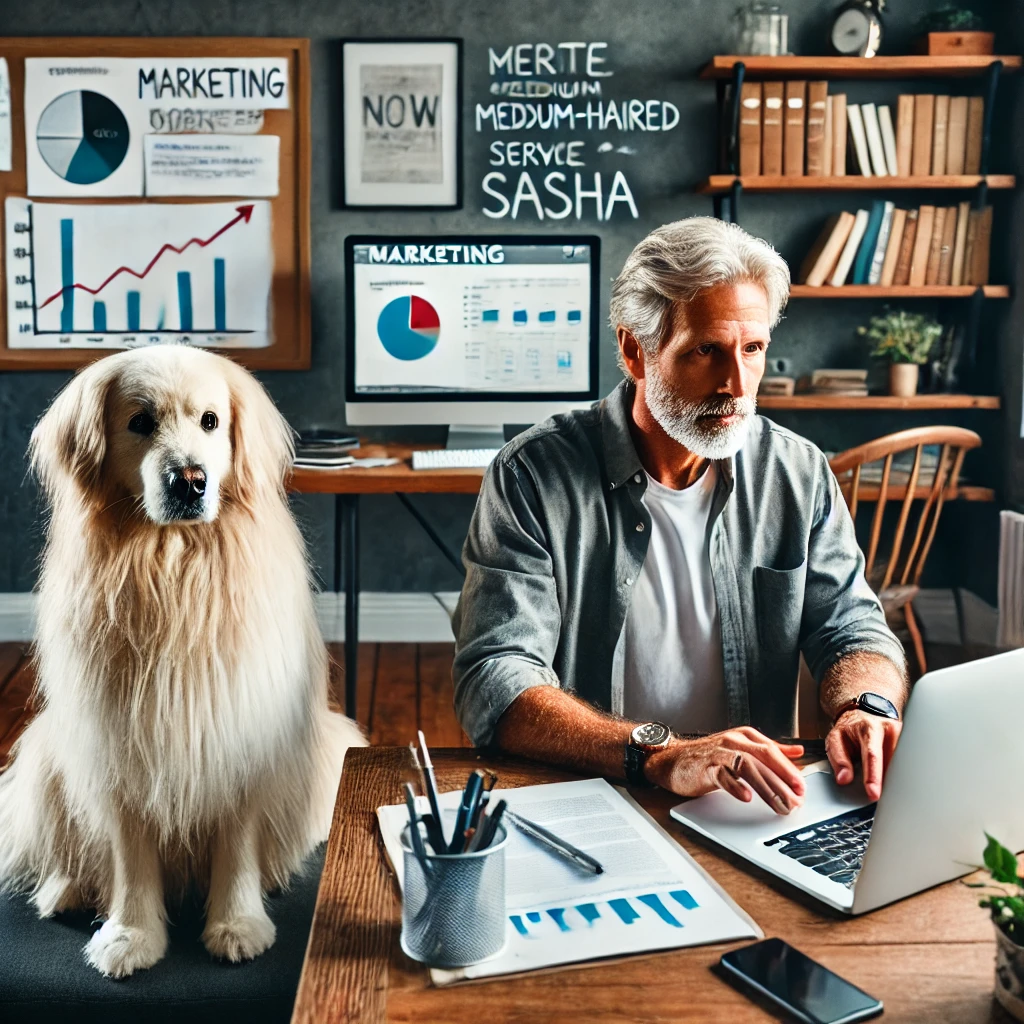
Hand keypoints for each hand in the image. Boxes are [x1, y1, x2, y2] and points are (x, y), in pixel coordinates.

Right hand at [644, 726, 805, 814]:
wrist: (672, 759)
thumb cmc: (708, 757)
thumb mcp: (741, 749)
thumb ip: (768, 750)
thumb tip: (797, 752)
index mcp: (745, 736)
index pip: (773, 751)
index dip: (789, 770)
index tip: (802, 788)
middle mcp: (734, 741)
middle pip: (764, 759)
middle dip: (783, 781)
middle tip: (796, 800)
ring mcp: (719, 753)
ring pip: (748, 768)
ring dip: (766, 788)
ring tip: (779, 805)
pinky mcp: (705, 767)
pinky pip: (723, 775)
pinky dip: (735, 786)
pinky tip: (746, 797)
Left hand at [825, 710, 900, 801]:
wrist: (863, 714)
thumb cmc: (850, 728)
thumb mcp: (835, 739)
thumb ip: (839, 759)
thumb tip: (844, 779)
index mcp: (869, 729)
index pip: (872, 755)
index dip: (874, 776)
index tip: (874, 793)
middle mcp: (890, 730)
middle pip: (893, 762)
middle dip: (888, 782)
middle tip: (881, 797)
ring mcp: (903, 736)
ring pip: (903, 764)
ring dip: (895, 780)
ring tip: (888, 790)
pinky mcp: (909, 742)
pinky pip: (906, 763)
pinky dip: (899, 775)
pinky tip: (894, 781)